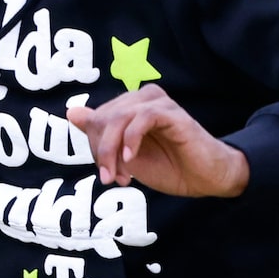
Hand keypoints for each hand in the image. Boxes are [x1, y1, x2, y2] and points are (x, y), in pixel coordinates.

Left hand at [70, 87, 248, 196]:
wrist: (206, 178)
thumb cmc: (170, 167)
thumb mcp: (125, 156)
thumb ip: (101, 135)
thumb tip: (72, 112)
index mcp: (130, 106)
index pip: (96, 120)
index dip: (96, 149)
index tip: (108, 176)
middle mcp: (142, 98)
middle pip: (103, 119)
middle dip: (102, 153)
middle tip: (113, 179)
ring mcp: (158, 103)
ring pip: (118, 118)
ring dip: (113, 151)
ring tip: (121, 176)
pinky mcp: (172, 113)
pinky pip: (142, 118)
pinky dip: (131, 140)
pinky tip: (131, 161)